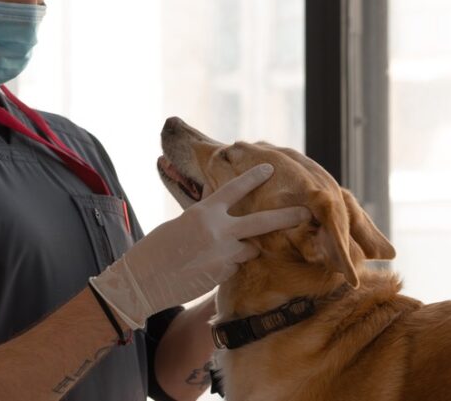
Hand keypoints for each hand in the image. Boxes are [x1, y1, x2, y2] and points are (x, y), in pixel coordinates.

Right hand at [89, 164, 310, 328]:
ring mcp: (224, 255)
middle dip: (287, 216)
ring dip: (243, 248)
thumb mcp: (181, 223)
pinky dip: (227, 265)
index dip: (254, 178)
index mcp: (204, 212)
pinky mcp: (223, 275)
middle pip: (262, 222)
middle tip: (306, 212)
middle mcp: (218, 232)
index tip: (271, 169)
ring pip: (249, 248)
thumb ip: (205, 218)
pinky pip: (234, 266)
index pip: (234, 189)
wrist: (144, 280)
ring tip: (216, 252)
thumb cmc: (156, 248)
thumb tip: (220, 213)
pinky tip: (205, 268)